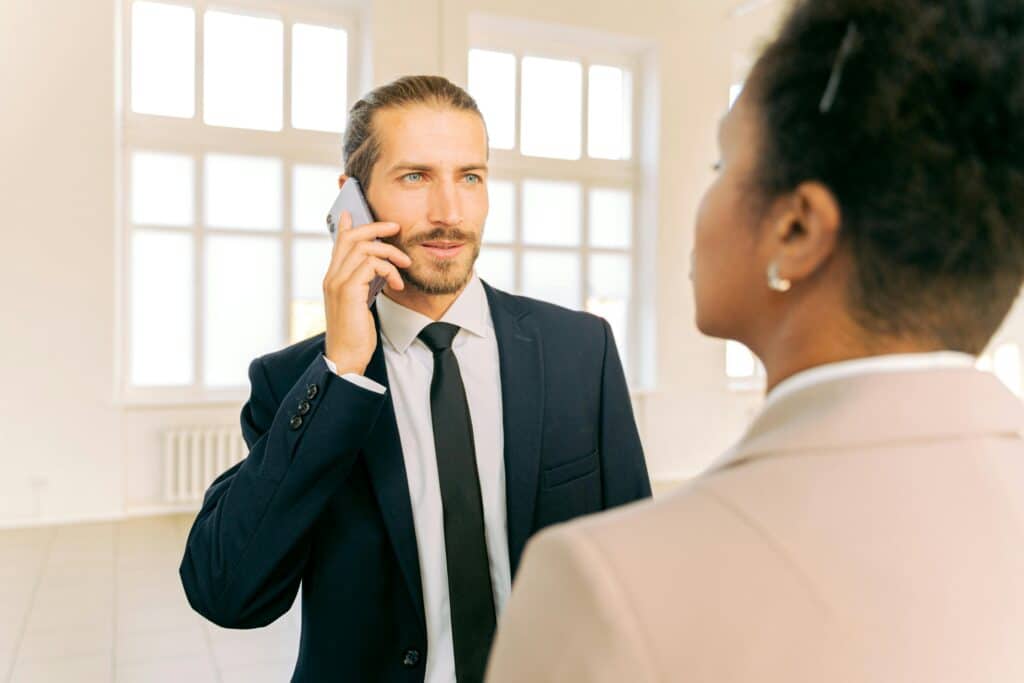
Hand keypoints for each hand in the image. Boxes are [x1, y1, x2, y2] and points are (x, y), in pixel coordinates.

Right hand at [322, 210, 410, 375]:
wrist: (346, 357)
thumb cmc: (356, 333)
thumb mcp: (360, 302)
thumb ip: (363, 283)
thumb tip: (376, 270)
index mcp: (334, 278)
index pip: (339, 242)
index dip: (349, 225)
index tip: (355, 212)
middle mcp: (332, 276)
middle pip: (351, 237)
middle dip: (376, 228)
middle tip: (396, 228)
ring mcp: (337, 282)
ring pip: (364, 248)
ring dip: (390, 253)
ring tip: (404, 265)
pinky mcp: (348, 291)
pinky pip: (370, 264)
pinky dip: (388, 270)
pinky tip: (397, 285)